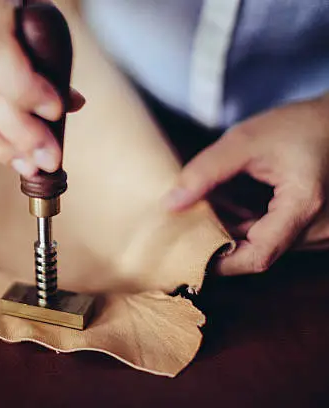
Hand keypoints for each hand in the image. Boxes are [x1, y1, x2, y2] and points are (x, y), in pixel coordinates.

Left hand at [165, 94, 328, 274]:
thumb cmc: (298, 125)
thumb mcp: (246, 140)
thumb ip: (206, 172)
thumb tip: (170, 204)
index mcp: (304, 206)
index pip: (257, 256)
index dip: (220, 262)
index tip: (187, 253)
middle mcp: (318, 229)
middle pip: (258, 251)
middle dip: (220, 239)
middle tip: (187, 221)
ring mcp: (319, 231)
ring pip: (264, 244)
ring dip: (233, 229)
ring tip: (209, 204)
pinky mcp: (312, 227)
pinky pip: (274, 235)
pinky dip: (248, 223)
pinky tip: (232, 201)